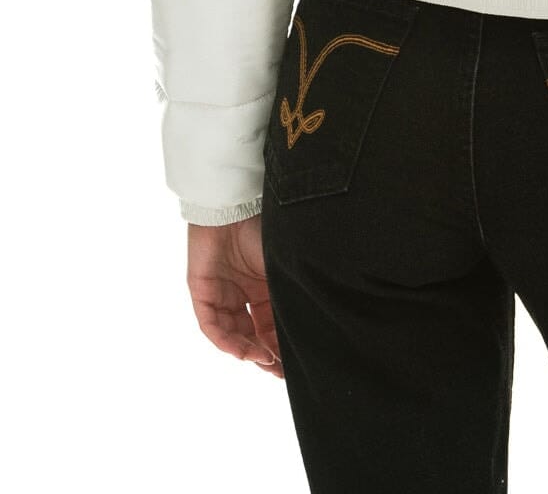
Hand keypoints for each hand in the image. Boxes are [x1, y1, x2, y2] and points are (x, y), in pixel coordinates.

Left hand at [187, 214, 283, 378]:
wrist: (238, 203)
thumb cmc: (266, 227)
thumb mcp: (285, 267)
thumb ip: (293, 293)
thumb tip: (317, 321)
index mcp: (264, 286)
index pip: (272, 325)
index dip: (281, 346)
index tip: (294, 366)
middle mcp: (243, 293)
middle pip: (253, 334)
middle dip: (266, 355)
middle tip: (280, 373)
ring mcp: (222, 294)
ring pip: (233, 334)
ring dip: (248, 351)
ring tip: (265, 361)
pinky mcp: (202, 291)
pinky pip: (212, 325)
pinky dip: (228, 341)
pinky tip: (244, 350)